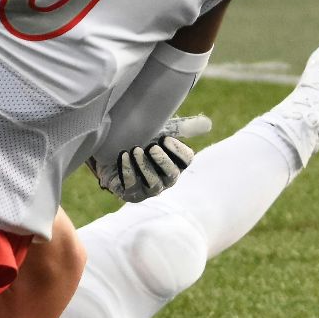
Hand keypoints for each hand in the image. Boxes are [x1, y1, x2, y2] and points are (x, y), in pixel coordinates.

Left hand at [90, 115, 208, 201]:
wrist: (111, 149)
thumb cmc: (142, 140)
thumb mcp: (161, 130)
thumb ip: (182, 128)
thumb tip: (208, 124)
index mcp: (176, 162)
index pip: (186, 160)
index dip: (178, 150)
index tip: (165, 138)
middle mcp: (165, 179)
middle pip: (171, 175)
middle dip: (162, 161)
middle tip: (152, 147)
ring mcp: (148, 189)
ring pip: (153, 184)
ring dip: (144, 167)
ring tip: (135, 150)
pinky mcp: (131, 193)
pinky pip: (131, 187)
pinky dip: (127, 171)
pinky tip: (122, 156)